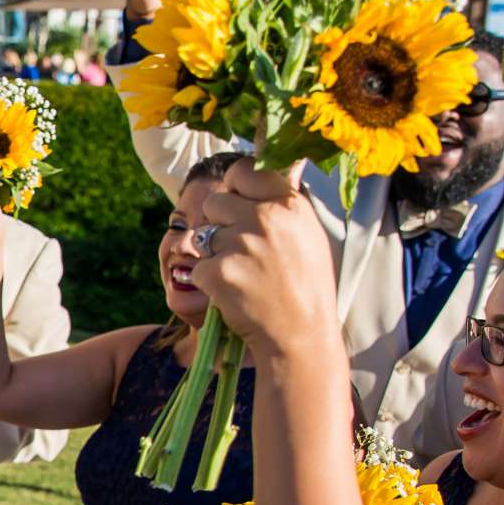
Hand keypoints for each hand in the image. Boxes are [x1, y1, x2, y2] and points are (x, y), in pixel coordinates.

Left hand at [193, 161, 338, 356]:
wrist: (301, 336)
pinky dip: (210, 282)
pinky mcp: (218, 272)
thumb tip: (254, 169)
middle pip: (215, 202)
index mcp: (289, 204)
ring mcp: (240, 244)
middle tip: (242, 252)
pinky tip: (235, 294)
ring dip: (215, 254)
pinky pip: (198, 267)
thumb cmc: (305, 286)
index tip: (238, 203)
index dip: (234, 187)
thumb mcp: (305, 234)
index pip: (243, 171)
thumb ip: (279, 203)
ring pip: (203, 235)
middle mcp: (265, 218)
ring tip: (244, 275)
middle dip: (220, 224)